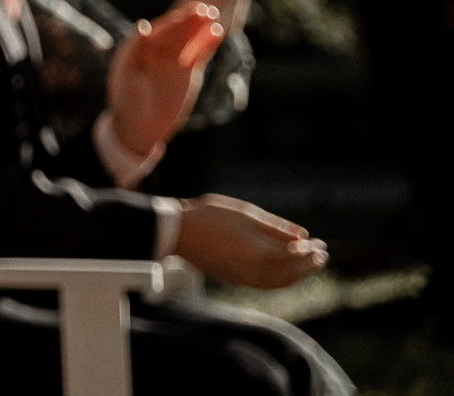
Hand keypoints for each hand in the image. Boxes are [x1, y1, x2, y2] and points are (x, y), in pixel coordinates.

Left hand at [105, 3, 222, 155]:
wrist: (139, 125)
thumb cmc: (126, 98)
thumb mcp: (126, 73)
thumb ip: (134, 48)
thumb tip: (142, 25)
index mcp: (139, 46)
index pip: (158, 29)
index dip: (171, 22)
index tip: (182, 15)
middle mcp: (156, 50)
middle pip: (176, 31)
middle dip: (188, 20)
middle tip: (203, 9)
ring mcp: (173, 60)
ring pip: (188, 40)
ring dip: (200, 28)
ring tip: (213, 16)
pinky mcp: (186, 72)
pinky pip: (198, 54)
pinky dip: (206, 44)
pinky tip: (216, 32)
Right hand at [174, 194, 326, 288]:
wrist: (176, 232)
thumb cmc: (209, 216)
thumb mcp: (244, 213)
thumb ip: (275, 227)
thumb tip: (303, 236)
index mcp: (257, 253)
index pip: (293, 257)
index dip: (310, 253)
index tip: (321, 244)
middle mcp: (252, 271)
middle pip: (289, 274)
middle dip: (308, 266)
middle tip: (322, 255)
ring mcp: (242, 278)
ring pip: (279, 283)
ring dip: (297, 275)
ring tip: (308, 264)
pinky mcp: (233, 280)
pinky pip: (266, 284)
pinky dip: (282, 279)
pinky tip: (285, 269)